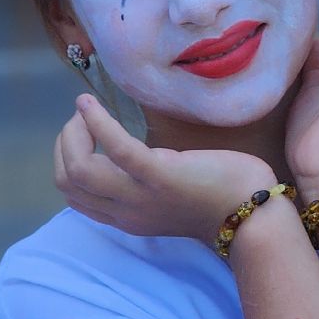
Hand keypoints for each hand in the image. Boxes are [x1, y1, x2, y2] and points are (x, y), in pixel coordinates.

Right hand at [54, 94, 275, 244]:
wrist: (254, 213)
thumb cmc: (220, 197)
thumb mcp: (168, 196)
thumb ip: (143, 184)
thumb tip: (126, 154)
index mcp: (126, 215)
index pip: (74, 195)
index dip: (66, 160)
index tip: (79, 134)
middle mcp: (125, 211)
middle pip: (68, 182)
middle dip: (64, 145)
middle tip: (80, 120)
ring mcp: (140, 195)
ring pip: (78, 170)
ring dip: (73, 134)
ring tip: (84, 110)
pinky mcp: (160, 175)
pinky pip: (116, 149)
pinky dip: (96, 122)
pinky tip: (88, 102)